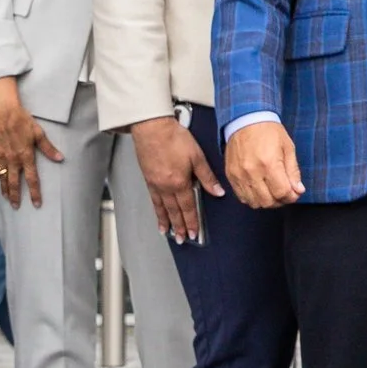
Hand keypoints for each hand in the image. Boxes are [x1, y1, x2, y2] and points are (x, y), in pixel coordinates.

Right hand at [0, 77, 61, 208]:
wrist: (1, 112)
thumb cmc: (22, 120)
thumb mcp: (38, 132)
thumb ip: (48, 148)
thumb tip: (60, 158)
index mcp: (25, 156)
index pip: (32, 179)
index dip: (34, 193)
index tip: (36, 204)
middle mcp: (12, 159)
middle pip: (14, 182)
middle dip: (15, 196)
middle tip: (16, 206)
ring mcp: (0, 157)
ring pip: (2, 177)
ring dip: (5, 189)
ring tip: (6, 198)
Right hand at [130, 116, 222, 242]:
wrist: (153, 128)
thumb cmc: (174, 138)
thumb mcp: (197, 156)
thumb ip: (207, 177)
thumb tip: (218, 191)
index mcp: (180, 182)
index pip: (188, 207)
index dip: (192, 222)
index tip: (194, 233)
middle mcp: (166, 187)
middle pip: (174, 211)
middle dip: (179, 227)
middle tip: (181, 239)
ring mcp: (155, 184)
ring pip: (162, 207)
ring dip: (166, 221)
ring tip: (168, 233)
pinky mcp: (148, 178)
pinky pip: (153, 199)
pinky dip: (156, 210)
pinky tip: (157, 213)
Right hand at [224, 120, 305, 209]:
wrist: (246, 119)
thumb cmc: (269, 131)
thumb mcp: (288, 147)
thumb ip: (293, 171)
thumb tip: (298, 190)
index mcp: (269, 163)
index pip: (282, 192)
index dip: (291, 196)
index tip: (295, 193)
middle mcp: (252, 172)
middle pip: (268, 201)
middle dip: (280, 201)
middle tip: (285, 193)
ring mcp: (239, 175)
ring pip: (254, 202)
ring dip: (266, 201)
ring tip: (272, 191)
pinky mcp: (231, 175)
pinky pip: (241, 197)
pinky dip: (252, 198)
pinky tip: (260, 189)